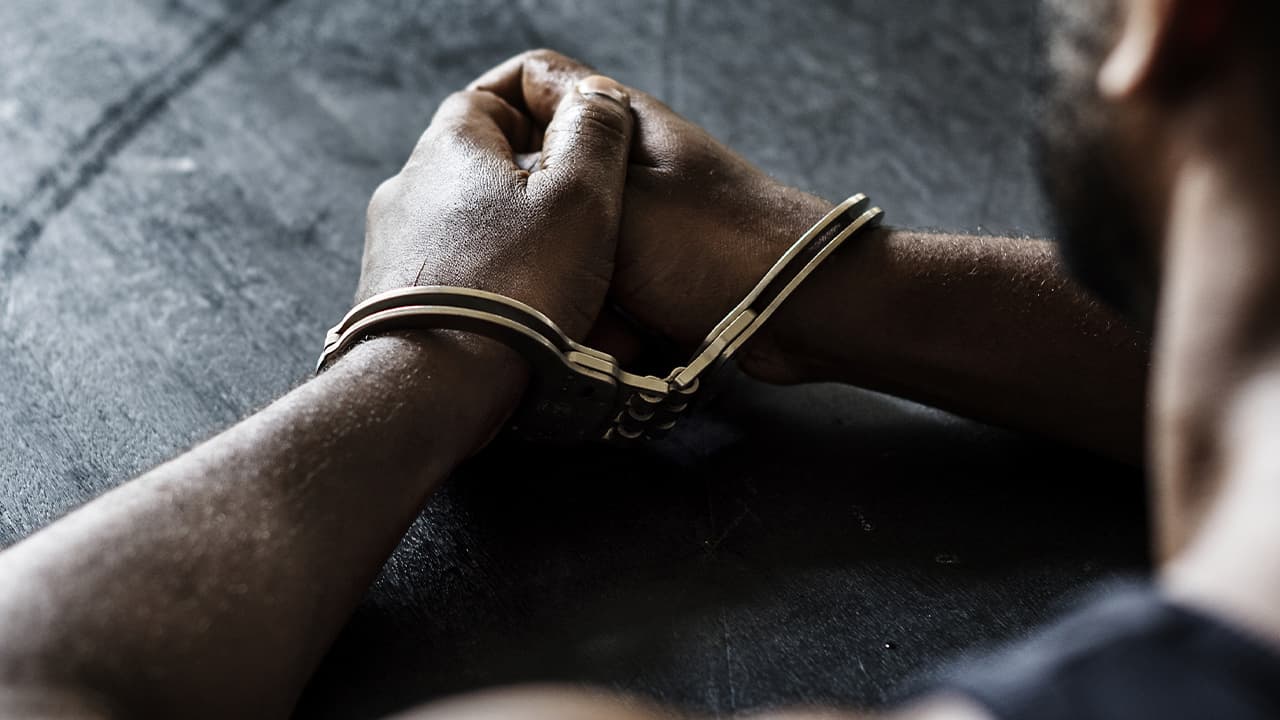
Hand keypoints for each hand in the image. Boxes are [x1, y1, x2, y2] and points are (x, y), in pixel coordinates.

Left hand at [357, 73, 634, 344]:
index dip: (537, 107)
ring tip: (560, 270)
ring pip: (465, 223)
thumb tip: (596, 94)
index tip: (578, 138)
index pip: (486, 97)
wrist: (432, 387)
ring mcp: (392, 249)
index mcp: (448, 148)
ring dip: (511, 236)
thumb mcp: (581, 196)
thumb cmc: (514, 288)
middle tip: (583, 211)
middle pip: (477, 164)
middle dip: (530, 180)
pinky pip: (451, 274)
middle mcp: (407, 189)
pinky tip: (519, 309)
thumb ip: (595, 134)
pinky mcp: (391, 302)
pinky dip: (487, 279)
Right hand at [470, 49, 834, 376]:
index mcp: (617, 118)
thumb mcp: (609, 201)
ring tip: (545, 293)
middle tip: (493, 248)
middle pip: (544, 166)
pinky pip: (599, 276)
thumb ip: (551, 176)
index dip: (488, 108)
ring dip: (558, 264)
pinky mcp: (657, 265)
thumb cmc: (705, 246)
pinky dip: (591, 297)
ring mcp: (643, 213)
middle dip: (521, 208)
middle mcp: (627, 159)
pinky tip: (584, 322)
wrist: (795, 307)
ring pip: (568, 231)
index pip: (533, 79)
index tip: (455, 164)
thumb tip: (498, 174)